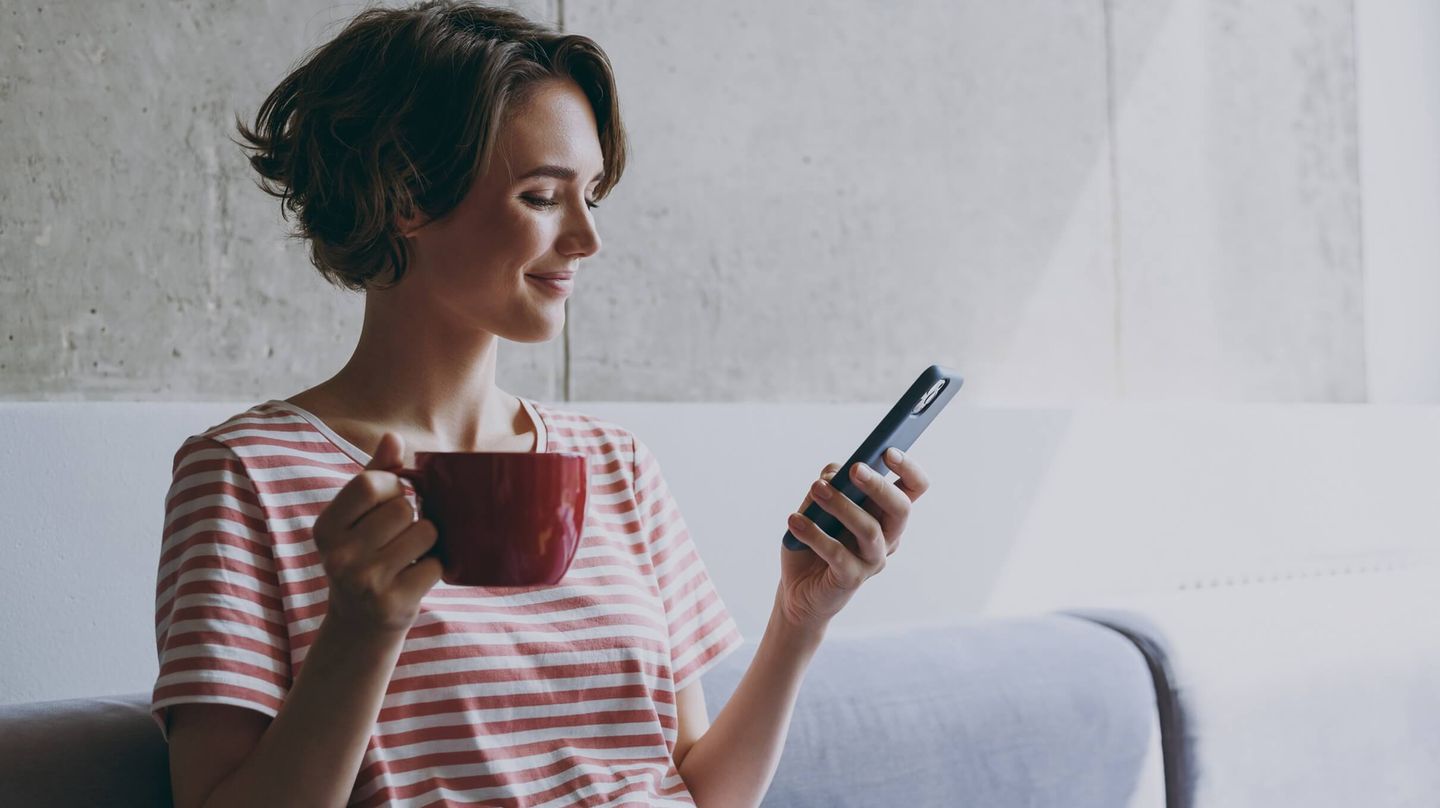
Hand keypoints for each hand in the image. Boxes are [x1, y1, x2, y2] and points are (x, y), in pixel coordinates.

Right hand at [311, 432, 443, 635]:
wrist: (360, 623)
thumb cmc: (364, 556)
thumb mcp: (358, 517)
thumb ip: (375, 475)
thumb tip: (392, 437)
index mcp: (326, 528)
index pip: (369, 483)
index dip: (392, 486)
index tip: (392, 499)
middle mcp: (338, 556)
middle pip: (402, 508)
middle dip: (411, 518)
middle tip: (397, 538)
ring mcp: (364, 582)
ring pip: (424, 532)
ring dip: (426, 542)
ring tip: (407, 556)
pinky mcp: (393, 603)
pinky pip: (436, 564)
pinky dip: (434, 567)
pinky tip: (414, 577)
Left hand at [777, 447, 930, 632]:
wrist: (797, 589)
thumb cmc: (814, 540)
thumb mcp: (818, 505)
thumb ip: (828, 486)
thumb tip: (833, 475)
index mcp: (885, 513)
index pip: (913, 488)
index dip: (908, 469)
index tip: (888, 451)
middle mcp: (887, 537)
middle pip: (901, 508)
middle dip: (879, 485)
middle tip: (855, 469)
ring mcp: (872, 560)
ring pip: (870, 530)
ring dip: (842, 505)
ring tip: (816, 489)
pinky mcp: (851, 579)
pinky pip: (838, 555)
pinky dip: (815, 535)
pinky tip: (795, 521)